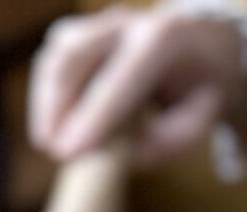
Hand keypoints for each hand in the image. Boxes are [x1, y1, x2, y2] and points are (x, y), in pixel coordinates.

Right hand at [30, 7, 246, 163]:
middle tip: (53, 152)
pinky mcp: (78, 33)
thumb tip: (124, 154)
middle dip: (56, 108)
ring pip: (57, 57)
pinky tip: (52, 125)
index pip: (124, 74)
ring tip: (49, 141)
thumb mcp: (201, 121)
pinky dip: (45, 97)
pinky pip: (51, 62)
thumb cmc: (198, 89)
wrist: (202, 48)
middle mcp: (130, 22)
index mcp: (168, 38)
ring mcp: (100, 24)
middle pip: (76, 57)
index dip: (94, 114)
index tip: (68, 154)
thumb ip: (168, 142)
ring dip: (46, 104)